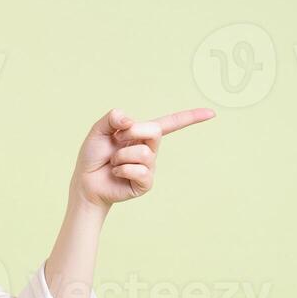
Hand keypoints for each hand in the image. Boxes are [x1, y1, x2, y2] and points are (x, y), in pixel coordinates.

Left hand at [71, 107, 215, 207]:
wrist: (85, 182)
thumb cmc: (92, 156)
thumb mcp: (99, 131)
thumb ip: (112, 118)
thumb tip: (128, 121)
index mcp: (142, 134)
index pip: (170, 123)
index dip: (190, 117)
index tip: (211, 113)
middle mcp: (150, 149)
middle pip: (155, 131)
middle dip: (132, 132)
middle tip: (116, 141)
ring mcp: (149, 167)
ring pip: (144, 153)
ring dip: (121, 156)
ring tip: (113, 162)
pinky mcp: (146, 183)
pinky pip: (141, 171)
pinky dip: (122, 169)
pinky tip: (116, 173)